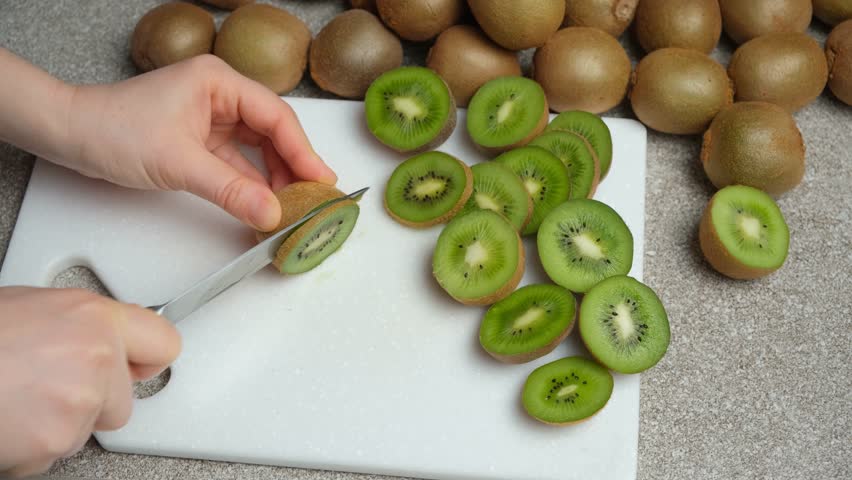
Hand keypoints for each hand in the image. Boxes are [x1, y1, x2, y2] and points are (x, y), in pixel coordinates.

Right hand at [0, 287, 180, 476]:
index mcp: (93, 318)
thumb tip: (102, 339)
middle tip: (43, 386)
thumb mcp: (30, 306)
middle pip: (124, 399)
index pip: (163, 342)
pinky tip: (8, 421)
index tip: (139, 365)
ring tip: (15, 399)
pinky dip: (33, 447)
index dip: (147, 358)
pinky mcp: (58, 440)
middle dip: (92, 400)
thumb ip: (79, 324)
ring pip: (88, 429)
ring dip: (58, 423)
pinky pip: (58, 454)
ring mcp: (80, 401)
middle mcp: (97, 356)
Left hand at [46, 54, 331, 231]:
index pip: (276, 116)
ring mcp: (211, 117)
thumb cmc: (113, 130)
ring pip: (257, 149)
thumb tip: (271, 213)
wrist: (70, 136)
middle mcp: (219, 95)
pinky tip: (263, 203)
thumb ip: (230, 190)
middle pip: (272, 132)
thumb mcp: (179, 164)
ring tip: (291, 206)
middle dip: (292, 166)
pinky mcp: (201, 139)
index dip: (303, 151)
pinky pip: (237, 162)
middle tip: (312, 198)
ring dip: (273, 178)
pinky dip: (250, 183)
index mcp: (219, 82)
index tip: (321, 181)